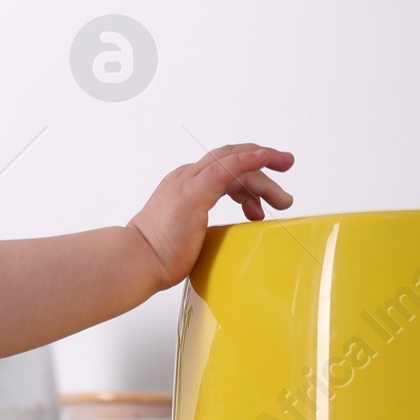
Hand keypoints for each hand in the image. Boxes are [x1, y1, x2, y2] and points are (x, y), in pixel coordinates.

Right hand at [128, 144, 294, 290]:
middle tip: (284, 197)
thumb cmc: (156, 259)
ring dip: (265, 176)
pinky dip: (250, 159)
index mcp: (183, 189)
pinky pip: (228, 166)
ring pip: (235, 163)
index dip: (247, 182)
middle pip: (233, 163)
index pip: (222, 173)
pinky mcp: (194, 192)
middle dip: (264, 171)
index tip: (264, 200)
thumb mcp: (188, 239)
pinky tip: (268, 158)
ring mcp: (189, 182)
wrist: (136, 262)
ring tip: (284, 200)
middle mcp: (186, 178)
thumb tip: (224, 245)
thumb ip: (204, 233)